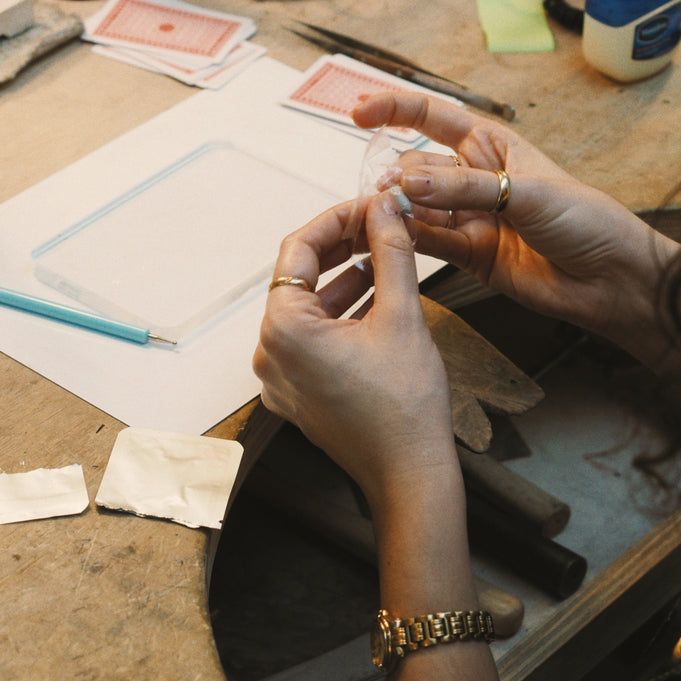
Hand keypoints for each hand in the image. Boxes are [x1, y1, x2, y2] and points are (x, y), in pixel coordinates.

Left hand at [253, 190, 455, 512]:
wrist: (410, 474)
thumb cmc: (405, 408)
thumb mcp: (402, 314)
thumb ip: (390, 251)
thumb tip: (385, 208)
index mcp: (284, 330)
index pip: (299, 249)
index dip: (337, 219)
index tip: (369, 206)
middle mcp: (270, 353)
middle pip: (299, 277)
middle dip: (340, 247)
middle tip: (379, 224)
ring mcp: (281, 376)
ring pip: (307, 307)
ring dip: (342, 278)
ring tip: (382, 256)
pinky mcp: (297, 392)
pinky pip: (311, 338)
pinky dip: (339, 313)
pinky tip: (373, 296)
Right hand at [354, 92, 680, 365]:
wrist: (611, 278)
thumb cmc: (587, 221)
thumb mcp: (527, 191)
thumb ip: (465, 187)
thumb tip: (408, 179)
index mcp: (494, 146)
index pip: (435, 118)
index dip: (396, 110)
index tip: (360, 110)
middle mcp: (477, 180)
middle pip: (419, 167)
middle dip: (396, 175)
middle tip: (382, 191)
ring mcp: (471, 218)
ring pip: (419, 207)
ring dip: (399, 209)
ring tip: (381, 214)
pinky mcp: (469, 256)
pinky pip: (429, 242)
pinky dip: (408, 238)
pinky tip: (393, 235)